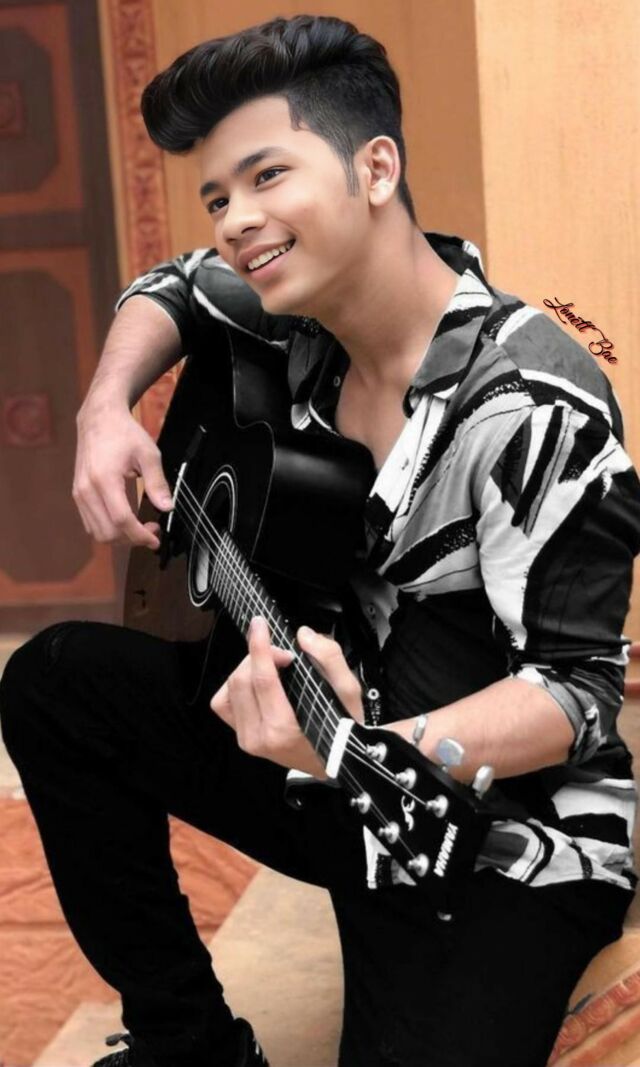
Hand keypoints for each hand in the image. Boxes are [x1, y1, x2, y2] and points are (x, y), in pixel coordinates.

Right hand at [73, 403, 172, 547]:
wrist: (99, 419)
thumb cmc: (125, 433)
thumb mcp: (149, 454)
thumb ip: (157, 483)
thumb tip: (167, 507)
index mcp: (105, 480)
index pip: (121, 520)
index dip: (140, 535)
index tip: (156, 539)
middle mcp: (87, 490)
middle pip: (108, 533)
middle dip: (132, 539)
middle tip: (152, 530)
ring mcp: (79, 494)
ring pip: (97, 533)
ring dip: (120, 538)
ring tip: (140, 527)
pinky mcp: (78, 495)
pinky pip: (91, 524)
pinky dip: (109, 530)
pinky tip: (126, 521)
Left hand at [210, 616, 364, 774]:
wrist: (340, 761)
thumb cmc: (344, 729)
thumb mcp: (349, 691)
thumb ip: (329, 658)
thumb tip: (303, 635)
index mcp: (284, 729)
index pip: (262, 679)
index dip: (259, 647)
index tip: (260, 625)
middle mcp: (259, 737)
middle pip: (241, 680)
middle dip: (258, 656)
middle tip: (283, 653)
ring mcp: (247, 740)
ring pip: (228, 690)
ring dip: (246, 670)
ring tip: (268, 666)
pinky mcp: (242, 737)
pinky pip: (224, 703)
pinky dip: (236, 686)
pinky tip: (256, 682)